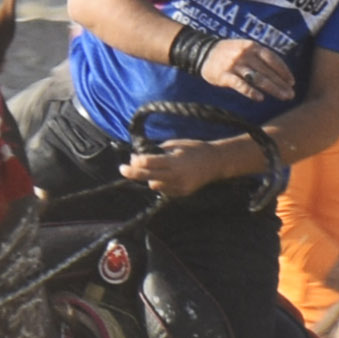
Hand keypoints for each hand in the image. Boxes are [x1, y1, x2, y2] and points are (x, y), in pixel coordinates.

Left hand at [119, 138, 248, 198]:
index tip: (131, 158)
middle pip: (147, 177)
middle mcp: (176, 176)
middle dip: (132, 173)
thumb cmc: (195, 149)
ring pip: (154, 185)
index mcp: (175, 161)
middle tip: (121, 169)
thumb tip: (138, 156)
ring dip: (149, 178)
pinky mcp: (182, 193)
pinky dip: (160, 183)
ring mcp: (179, 186)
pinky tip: (165, 176)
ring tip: (153, 169)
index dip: (137, 161)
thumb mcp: (177, 144)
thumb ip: (158, 151)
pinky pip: (164, 190)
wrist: (217, 162)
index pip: (149, 163)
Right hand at [191, 35, 295, 101]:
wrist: (202, 52)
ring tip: (283, 97)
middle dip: (281, 83)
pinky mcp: (225, 75)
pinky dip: (250, 91)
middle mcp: (245, 55)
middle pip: (268, 71)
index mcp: (252, 46)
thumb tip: (278, 72)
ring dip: (272, 88)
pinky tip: (260, 98)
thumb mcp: (245, 48)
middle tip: (291, 94)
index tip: (292, 82)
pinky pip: (240, 84)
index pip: (273, 59)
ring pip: (258, 78)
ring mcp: (235, 65)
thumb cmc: (228, 52)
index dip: (284, 71)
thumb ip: (259, 57)